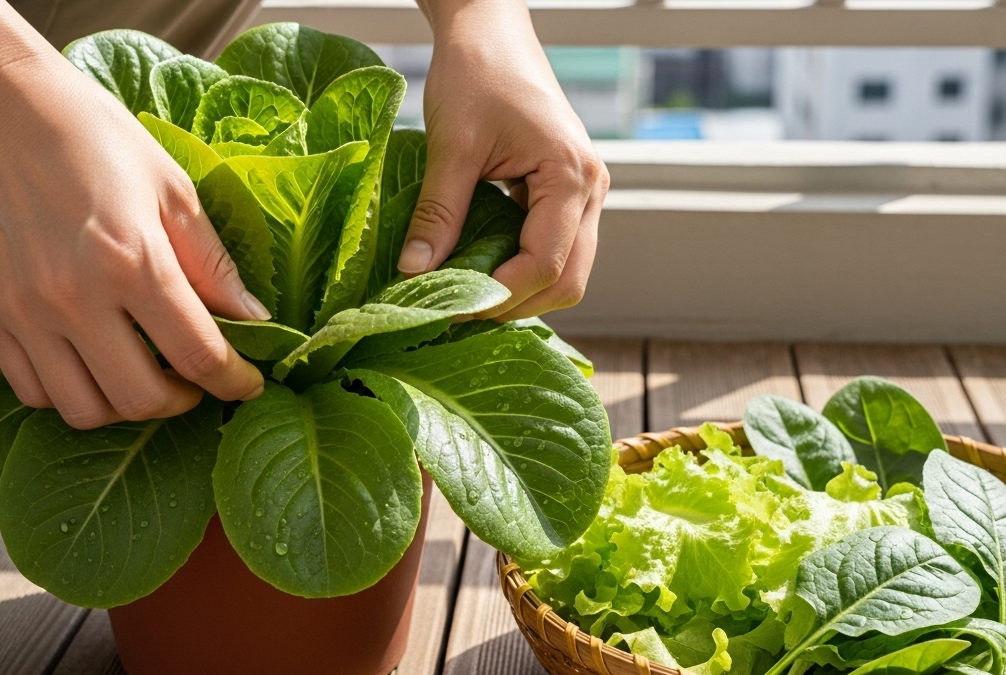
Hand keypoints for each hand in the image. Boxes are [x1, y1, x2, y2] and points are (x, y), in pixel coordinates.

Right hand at [0, 54, 267, 428]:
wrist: (1, 109)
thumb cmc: (97, 141)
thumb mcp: (174, 190)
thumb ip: (214, 265)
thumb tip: (256, 320)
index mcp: (132, 261)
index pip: (199, 356)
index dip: (235, 382)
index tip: (248, 383)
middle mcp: (73, 297)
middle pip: (140, 400)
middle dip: (182, 401)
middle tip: (196, 379)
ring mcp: (24, 312)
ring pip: (83, 411)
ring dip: (125, 406)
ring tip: (145, 376)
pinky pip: (32, 392)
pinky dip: (71, 396)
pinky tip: (94, 365)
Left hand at [400, 0, 607, 319]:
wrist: (491, 30)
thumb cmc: (476, 73)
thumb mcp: (450, 145)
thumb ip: (438, 213)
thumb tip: (414, 273)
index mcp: (571, 176)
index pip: (545, 264)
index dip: (499, 297)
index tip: (449, 308)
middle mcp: (590, 189)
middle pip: (568, 280)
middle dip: (516, 304)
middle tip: (458, 313)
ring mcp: (584, 192)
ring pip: (567, 270)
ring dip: (521, 291)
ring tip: (467, 297)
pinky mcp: (566, 192)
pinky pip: (556, 248)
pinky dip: (522, 268)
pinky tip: (481, 270)